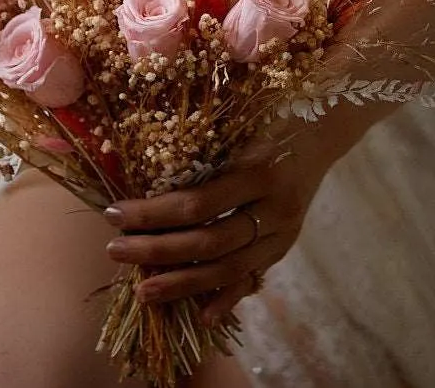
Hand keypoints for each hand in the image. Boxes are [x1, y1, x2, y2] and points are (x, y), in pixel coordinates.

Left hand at [101, 121, 337, 325]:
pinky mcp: (284, 247)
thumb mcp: (237, 124)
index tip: (112, 213)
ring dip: (182, 284)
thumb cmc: (268, 116)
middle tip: (115, 250)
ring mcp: (283, 233)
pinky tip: (200, 317)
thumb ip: (200, 150)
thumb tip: (140, 176)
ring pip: (228, 269)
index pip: (197, 203)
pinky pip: (252, 278)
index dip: (152, 213)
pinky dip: (226, 299)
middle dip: (157, 250)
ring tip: (142, 291)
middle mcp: (274, 208)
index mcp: (259, 171)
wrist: (322, 130)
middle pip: (209, 241)